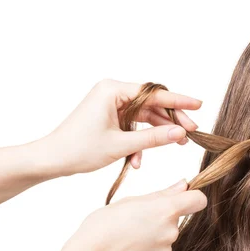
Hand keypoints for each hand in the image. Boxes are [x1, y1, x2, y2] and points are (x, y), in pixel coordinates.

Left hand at [40, 79, 201, 176]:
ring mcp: (111, 105)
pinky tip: (138, 160)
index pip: (154, 93)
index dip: (178, 101)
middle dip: (170, 121)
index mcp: (112, 90)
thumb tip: (180, 133)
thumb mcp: (121, 145)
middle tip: (190, 133)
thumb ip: (154, 138)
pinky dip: (139, 141)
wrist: (51, 160)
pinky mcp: (109, 117)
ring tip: (176, 145)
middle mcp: (112, 92)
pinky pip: (133, 126)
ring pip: (144, 117)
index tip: (198, 105)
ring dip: (156, 134)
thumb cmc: (79, 149)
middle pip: (152, 104)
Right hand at [62, 179, 206, 250]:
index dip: (192, 198)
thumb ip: (163, 194)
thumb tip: (184, 185)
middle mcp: (171, 232)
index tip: (181, 199)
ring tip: (127, 237)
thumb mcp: (130, 201)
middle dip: (160, 219)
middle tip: (135, 220)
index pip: (198, 200)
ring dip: (153, 236)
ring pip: (165, 239)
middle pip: (175, 221)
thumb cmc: (104, 225)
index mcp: (165, 210)